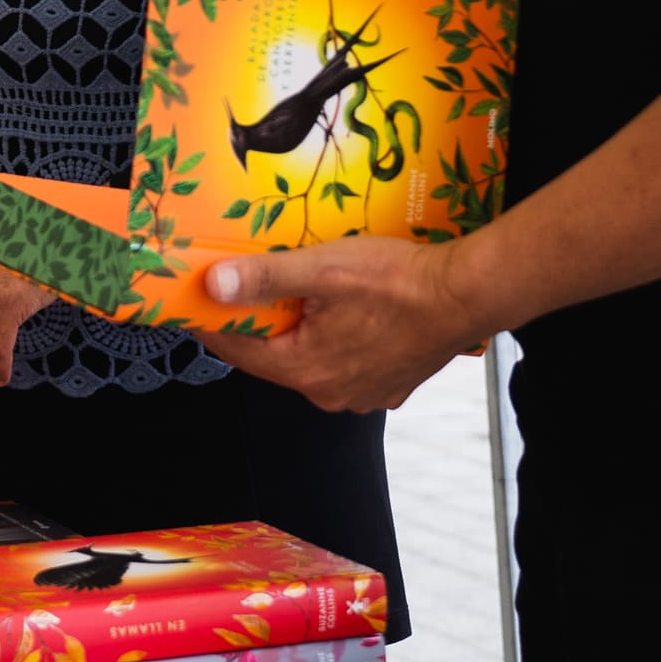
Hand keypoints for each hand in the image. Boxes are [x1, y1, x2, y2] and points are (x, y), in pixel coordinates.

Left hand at [192, 237, 490, 413]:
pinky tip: (341, 311)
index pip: (239, 350)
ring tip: (294, 293)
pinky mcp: (388, 384)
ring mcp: (362, 393)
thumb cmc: (398, 281)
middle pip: (273, 355)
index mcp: (306, 370)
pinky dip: (333, 339)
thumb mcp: (322, 268)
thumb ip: (264, 277)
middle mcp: (330, 392)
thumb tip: (211, 285)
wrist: (468, 295)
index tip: (193, 302)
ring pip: (310, 358)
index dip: (212, 323)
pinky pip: (344, 362)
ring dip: (298, 330)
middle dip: (256, 323)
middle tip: (240, 287)